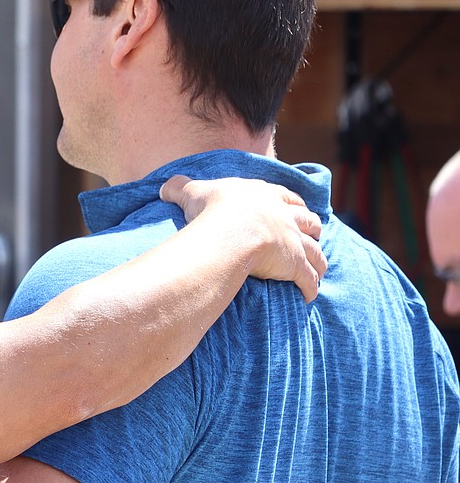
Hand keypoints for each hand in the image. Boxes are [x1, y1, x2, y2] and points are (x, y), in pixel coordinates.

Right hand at [160, 175, 325, 302]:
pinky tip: (310, 296)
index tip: (296, 208)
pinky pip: (308, 279)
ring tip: (318, 270)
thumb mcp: (192, 192)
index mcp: (267, 197)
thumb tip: (164, 187)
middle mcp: (286, 218)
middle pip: (309, 222)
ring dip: (318, 261)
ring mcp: (293, 242)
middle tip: (313, 235)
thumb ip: (179, 188)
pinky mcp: (294, 265)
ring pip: (315, 252)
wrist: (230, 231)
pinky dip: (311, 287)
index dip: (293, 205)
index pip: (287, 198)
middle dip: (312, 229)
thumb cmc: (213, 210)